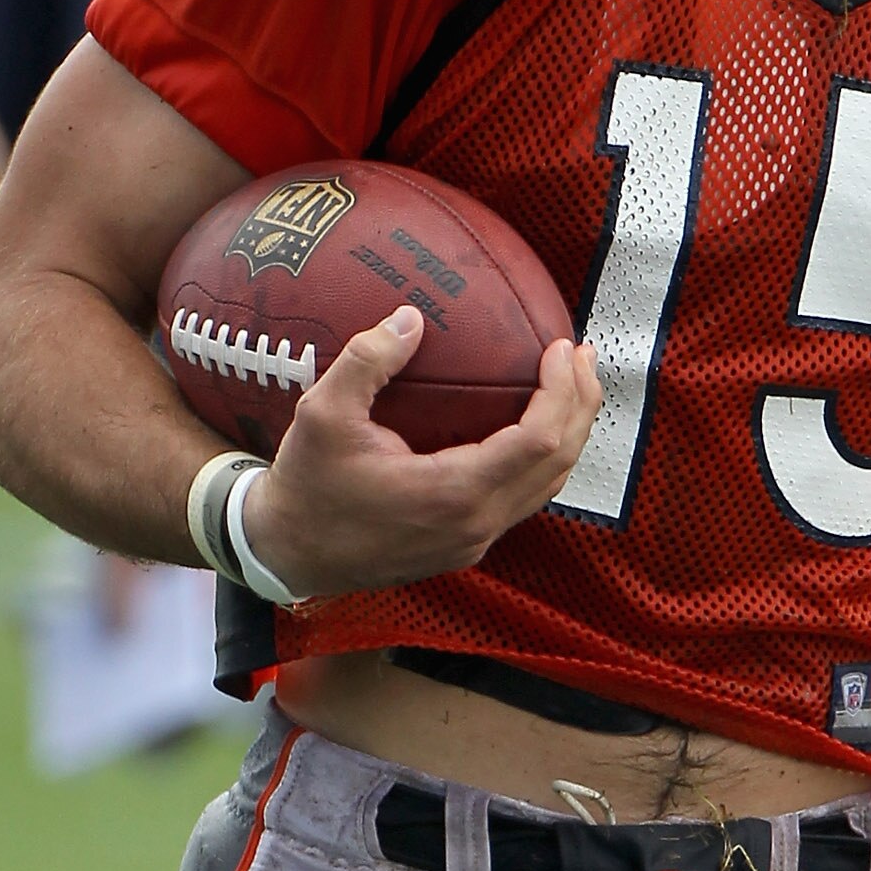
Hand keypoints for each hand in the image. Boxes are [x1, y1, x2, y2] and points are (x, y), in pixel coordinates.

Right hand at [240, 308, 600, 599]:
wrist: (288, 552)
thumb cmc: (306, 485)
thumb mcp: (322, 414)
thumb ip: (367, 362)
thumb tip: (409, 317)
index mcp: (453, 494)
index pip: (538, 441)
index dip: (563, 391)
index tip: (561, 346)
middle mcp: (475, 523)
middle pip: (558, 464)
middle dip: (581, 405)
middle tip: (582, 354)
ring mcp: (474, 539)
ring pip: (546, 486)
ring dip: (567, 433)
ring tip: (572, 383)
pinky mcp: (465, 544)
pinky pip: (523, 498)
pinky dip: (541, 457)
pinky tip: (532, 422)